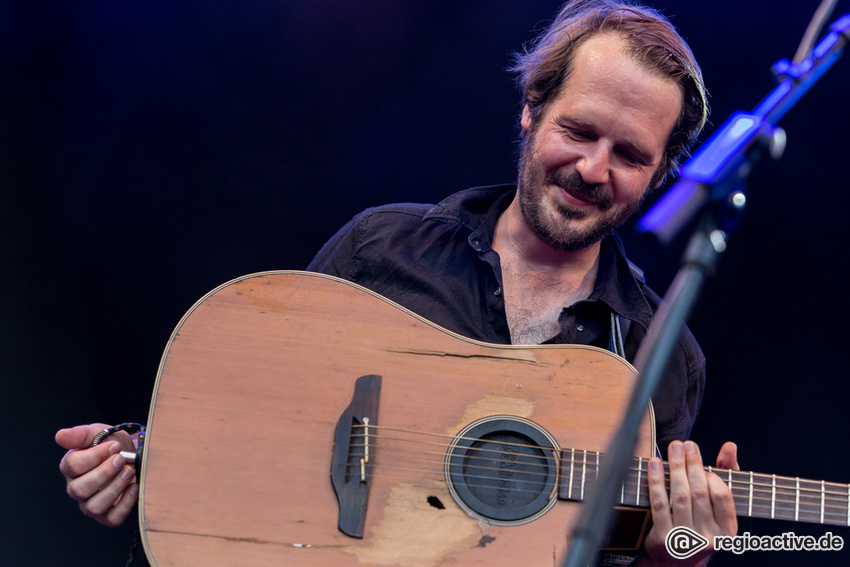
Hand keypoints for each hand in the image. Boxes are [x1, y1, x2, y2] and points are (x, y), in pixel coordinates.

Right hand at [56, 424, 138, 526]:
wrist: (135, 457)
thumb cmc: (114, 447)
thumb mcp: (99, 434)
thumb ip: (81, 434)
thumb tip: (60, 436)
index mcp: (71, 468)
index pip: (72, 466)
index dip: (94, 455)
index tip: (114, 446)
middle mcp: (77, 489)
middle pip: (79, 489)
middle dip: (104, 473)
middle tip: (121, 459)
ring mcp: (91, 505)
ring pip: (94, 506)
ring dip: (115, 488)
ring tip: (129, 471)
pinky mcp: (108, 516)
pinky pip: (113, 518)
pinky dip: (126, 503)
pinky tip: (134, 486)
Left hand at [637, 440, 738, 565]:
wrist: (675, 562)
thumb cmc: (700, 525)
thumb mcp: (717, 507)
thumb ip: (726, 474)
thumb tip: (730, 446)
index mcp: (727, 531)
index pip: (722, 497)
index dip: (712, 477)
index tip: (702, 463)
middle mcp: (709, 538)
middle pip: (699, 493)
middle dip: (692, 464)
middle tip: (687, 444)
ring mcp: (685, 540)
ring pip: (680, 496)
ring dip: (676, 468)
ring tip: (674, 448)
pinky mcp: (664, 539)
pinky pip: (659, 504)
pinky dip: (656, 481)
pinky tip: (655, 464)